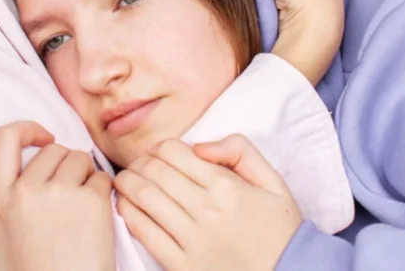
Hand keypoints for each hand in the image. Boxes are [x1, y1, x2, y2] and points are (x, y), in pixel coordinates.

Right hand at [0, 121, 115, 270]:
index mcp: (0, 201)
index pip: (5, 139)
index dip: (26, 128)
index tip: (43, 137)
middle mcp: (28, 192)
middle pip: (54, 150)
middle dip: (64, 166)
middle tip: (65, 197)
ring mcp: (62, 194)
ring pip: (80, 158)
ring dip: (84, 176)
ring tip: (78, 210)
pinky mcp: (92, 201)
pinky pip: (102, 177)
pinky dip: (103, 192)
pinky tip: (95, 218)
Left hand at [115, 137, 302, 270]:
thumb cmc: (279, 228)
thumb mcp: (272, 180)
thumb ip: (241, 151)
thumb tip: (200, 146)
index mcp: (226, 186)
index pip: (175, 152)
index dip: (160, 147)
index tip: (159, 151)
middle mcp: (206, 210)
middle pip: (155, 172)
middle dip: (141, 162)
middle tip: (138, 164)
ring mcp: (192, 240)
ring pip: (145, 199)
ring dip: (128, 184)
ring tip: (125, 180)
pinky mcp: (182, 266)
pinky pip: (145, 234)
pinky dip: (130, 214)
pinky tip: (126, 206)